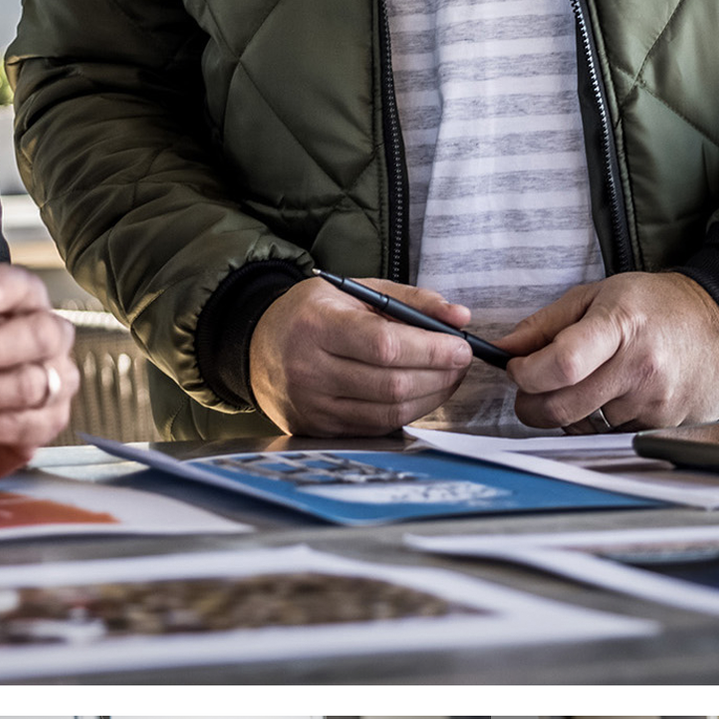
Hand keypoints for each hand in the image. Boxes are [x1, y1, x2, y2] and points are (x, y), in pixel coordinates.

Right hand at [247, 279, 472, 433]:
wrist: (257, 345)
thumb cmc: (311, 314)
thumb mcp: (355, 290)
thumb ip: (410, 300)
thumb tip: (459, 317)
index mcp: (316, 325)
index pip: (384, 345)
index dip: (431, 350)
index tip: (460, 347)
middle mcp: (309, 369)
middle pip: (392, 384)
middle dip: (440, 375)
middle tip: (460, 362)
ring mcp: (313, 405)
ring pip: (389, 412)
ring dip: (431, 397)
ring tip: (446, 377)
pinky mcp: (319, 428)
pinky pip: (377, 426)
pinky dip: (407, 411)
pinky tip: (419, 394)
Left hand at [500, 272, 718, 431]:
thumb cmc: (657, 305)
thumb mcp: (597, 296)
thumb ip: (545, 324)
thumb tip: (502, 349)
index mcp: (620, 326)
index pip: (561, 364)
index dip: (526, 374)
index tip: (517, 369)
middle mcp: (640, 367)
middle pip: (562, 408)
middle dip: (531, 404)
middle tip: (532, 389)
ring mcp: (656, 401)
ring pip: (585, 426)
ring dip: (571, 412)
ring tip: (588, 382)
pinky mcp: (666, 425)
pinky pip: (613, 434)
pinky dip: (601, 420)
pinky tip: (617, 395)